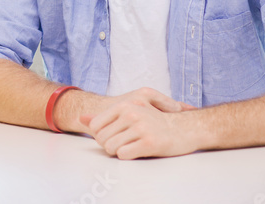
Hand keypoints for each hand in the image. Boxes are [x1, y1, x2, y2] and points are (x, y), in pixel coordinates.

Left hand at [80, 88, 198, 159]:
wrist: (184, 129)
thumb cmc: (153, 122)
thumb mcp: (128, 113)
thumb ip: (103, 116)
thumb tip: (80, 118)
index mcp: (124, 106)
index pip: (95, 127)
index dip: (102, 136)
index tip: (116, 136)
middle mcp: (131, 114)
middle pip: (102, 140)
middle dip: (111, 145)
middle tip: (126, 143)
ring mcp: (141, 127)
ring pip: (111, 148)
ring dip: (120, 152)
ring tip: (133, 146)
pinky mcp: (150, 142)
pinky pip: (124, 155)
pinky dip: (128, 156)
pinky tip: (139, 151)